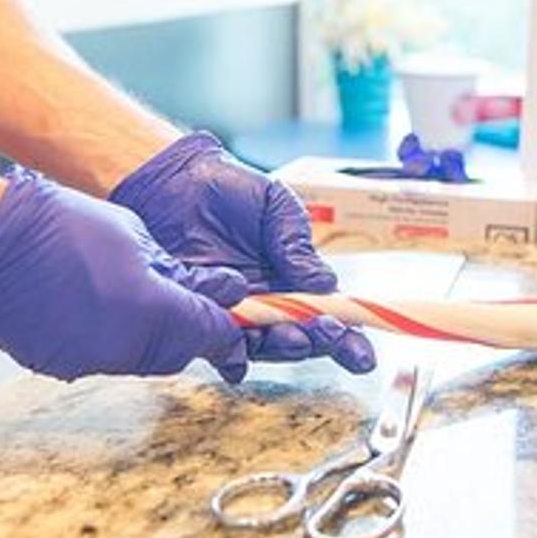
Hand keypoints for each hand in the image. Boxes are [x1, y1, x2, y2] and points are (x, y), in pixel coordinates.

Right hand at [0, 169, 249, 381]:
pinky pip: (100, 358)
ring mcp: (87, 362)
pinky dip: (109, 338)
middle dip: (192, 332)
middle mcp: (123, 349)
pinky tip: (95, 307)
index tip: (241, 324)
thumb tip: (220, 291)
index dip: (232, 331)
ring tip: (135, 297)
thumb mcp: (136, 236)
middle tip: (193, 304)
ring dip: (150, 335)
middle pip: (178, 353)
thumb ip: (181, 273)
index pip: (212, 335)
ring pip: (140, 359)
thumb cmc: (61, 224)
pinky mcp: (57, 365)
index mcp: (150, 311)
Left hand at [111, 132, 377, 373]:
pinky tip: (239, 357)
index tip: (362, 355)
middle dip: (319, 342)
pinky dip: (230, 356)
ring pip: (264, 346)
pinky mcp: (198, 315)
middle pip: (301, 338)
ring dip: (283, 347)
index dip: (348, 340)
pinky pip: (217, 345)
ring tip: (294, 335)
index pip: (327, 316)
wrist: (173, 180)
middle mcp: (266, 302)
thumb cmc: (228, 188)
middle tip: (327, 331)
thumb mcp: (275, 206)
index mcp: (292, 279)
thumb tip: (326, 284)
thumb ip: (297, 243)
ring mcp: (233, 312)